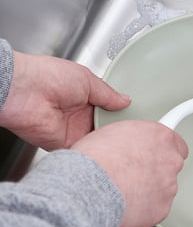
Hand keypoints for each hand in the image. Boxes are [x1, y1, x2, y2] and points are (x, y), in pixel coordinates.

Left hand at [0, 51, 130, 150]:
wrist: (24, 91)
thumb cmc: (48, 76)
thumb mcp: (88, 80)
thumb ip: (108, 94)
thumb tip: (125, 100)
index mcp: (84, 95)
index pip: (108, 106)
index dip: (121, 110)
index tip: (136, 113)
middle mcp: (78, 113)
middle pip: (105, 124)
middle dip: (119, 125)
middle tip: (136, 126)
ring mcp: (72, 129)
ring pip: (98, 138)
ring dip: (110, 138)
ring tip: (128, 136)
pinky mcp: (64, 144)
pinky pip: (85, 149)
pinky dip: (97, 150)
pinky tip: (111, 146)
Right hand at [73, 120, 188, 226]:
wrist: (88, 189)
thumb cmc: (94, 160)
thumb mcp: (114, 132)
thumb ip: (133, 140)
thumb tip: (129, 145)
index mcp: (160, 137)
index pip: (176, 143)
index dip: (162, 151)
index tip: (155, 156)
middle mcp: (170, 160)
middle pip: (170, 167)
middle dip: (155, 172)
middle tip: (131, 175)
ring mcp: (168, 186)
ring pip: (163, 190)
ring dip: (148, 192)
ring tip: (121, 193)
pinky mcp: (161, 210)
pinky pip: (154, 211)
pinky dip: (142, 212)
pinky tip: (124, 207)